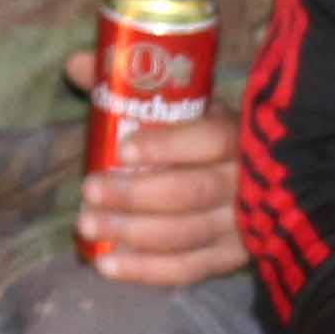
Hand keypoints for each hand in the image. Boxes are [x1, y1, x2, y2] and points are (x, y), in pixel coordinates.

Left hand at [62, 50, 245, 285]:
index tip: (124, 148)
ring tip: (87, 225)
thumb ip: (131, 82)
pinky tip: (108, 265)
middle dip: (135, 195)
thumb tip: (76, 63)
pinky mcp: (234, 257)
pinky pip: (189, 268)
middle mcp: (246, 181)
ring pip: (187, 233)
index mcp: (239, 133)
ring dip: (132, 233)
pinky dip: (147, 270)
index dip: (168, 146)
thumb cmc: (207, 134)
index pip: (211, 139)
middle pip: (192, 192)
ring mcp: (244, 224)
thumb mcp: (186, 103)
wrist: (258, 179)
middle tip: (90, 191)